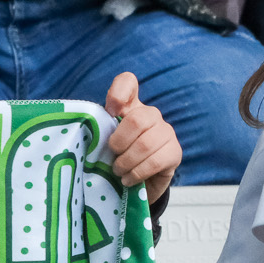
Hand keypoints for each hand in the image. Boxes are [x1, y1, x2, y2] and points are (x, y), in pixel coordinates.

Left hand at [103, 71, 180, 203]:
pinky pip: (155, 161)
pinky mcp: (175, 153)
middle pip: (137, 120)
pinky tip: (128, 179)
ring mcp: (166, 132)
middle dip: (119, 143)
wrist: (137, 180)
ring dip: (126, 162)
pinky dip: (137, 173)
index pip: (127, 82)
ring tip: (118, 172)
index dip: (118, 92)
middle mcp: (151, 114)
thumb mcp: (102, 139)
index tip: (110, 111)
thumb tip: (88, 133)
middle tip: (111, 156)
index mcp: (129, 106)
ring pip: (146, 144)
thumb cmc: (115, 154)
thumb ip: (98, 130)